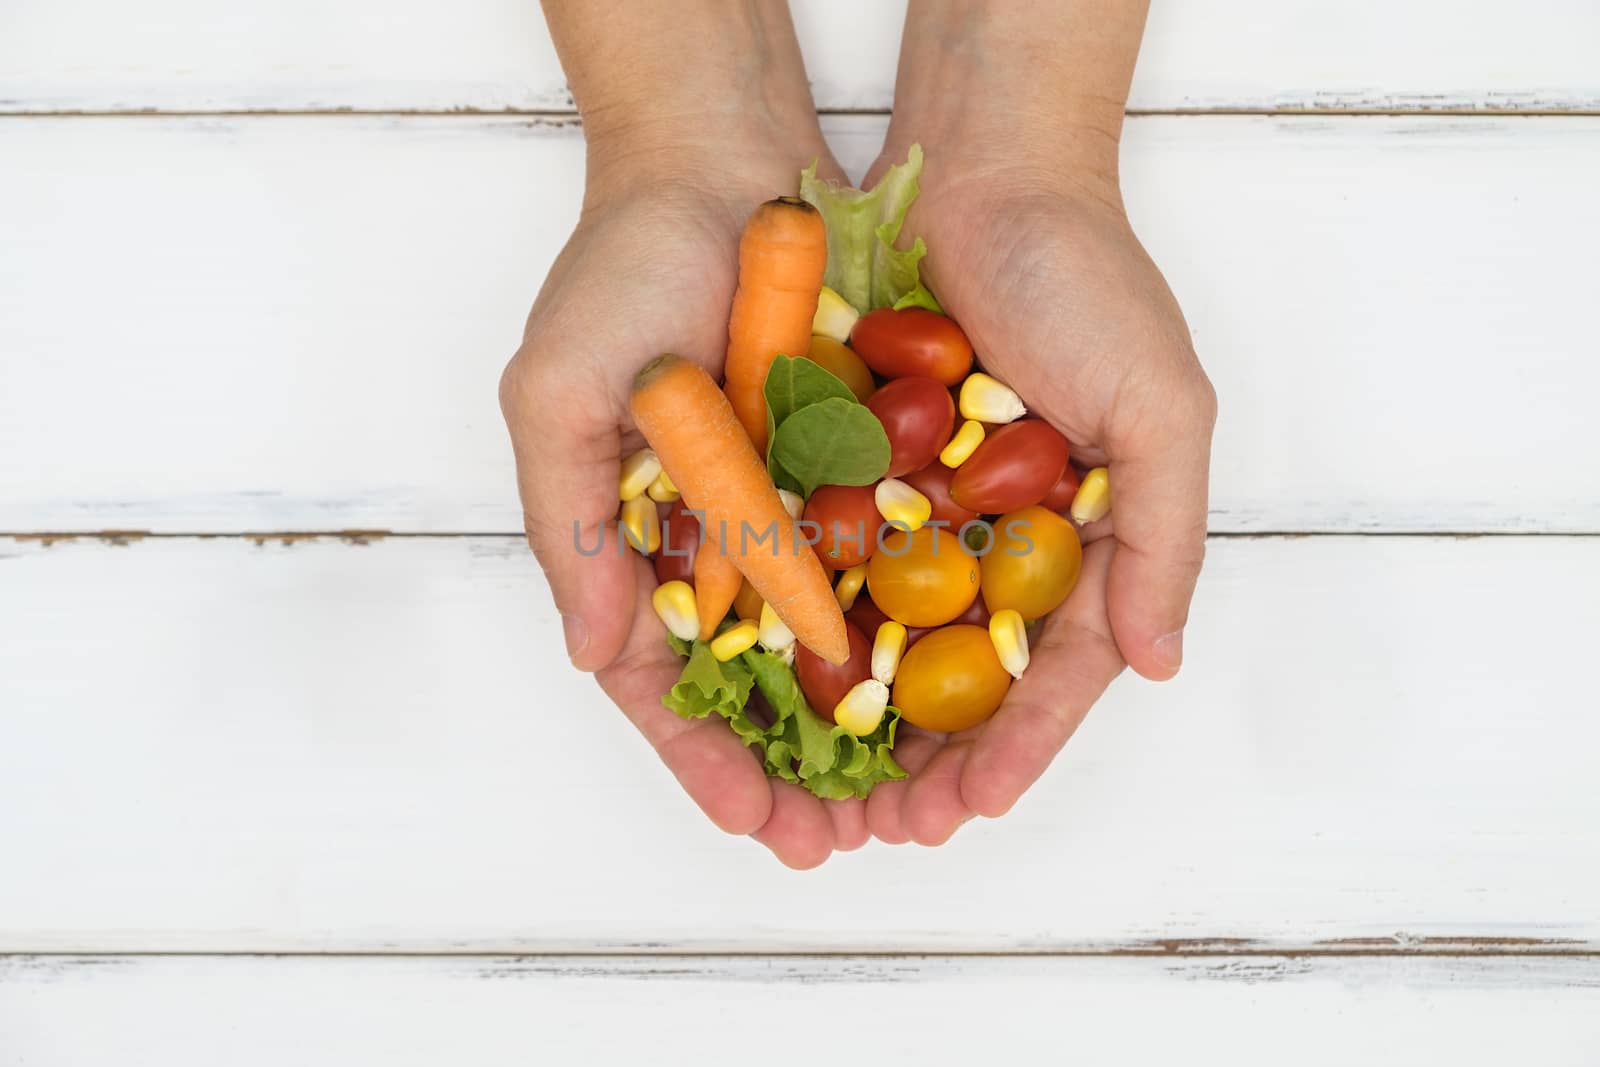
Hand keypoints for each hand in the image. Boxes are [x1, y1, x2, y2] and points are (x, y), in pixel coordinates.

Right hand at [500, 124, 874, 866]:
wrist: (718, 166)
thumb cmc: (618, 273)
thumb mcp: (557, 397)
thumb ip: (570, 527)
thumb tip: (593, 655)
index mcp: (636, 543)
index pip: (663, 681)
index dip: (702, 759)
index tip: (753, 823)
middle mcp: (716, 541)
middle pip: (754, 687)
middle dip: (790, 770)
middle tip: (838, 846)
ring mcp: (789, 506)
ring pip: (829, 644)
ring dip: (860, 729)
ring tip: (902, 804)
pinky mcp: (856, 464)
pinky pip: (886, 560)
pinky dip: (911, 627)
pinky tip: (951, 689)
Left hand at [858, 135, 1217, 845]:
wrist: (988, 171)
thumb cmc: (1091, 282)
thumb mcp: (1165, 411)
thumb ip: (1169, 539)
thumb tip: (1159, 665)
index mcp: (1085, 538)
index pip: (1053, 670)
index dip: (1018, 746)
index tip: (969, 810)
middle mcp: (1002, 535)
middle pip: (962, 673)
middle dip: (929, 757)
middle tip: (887, 829)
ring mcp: (924, 502)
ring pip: (889, 633)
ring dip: (861, 714)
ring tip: (828, 787)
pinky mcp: (854, 461)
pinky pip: (831, 554)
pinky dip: (810, 617)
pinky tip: (778, 682)